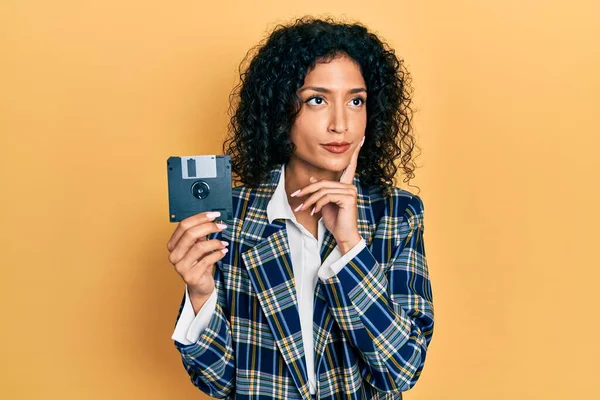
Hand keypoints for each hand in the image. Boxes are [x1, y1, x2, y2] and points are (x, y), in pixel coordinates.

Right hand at [166, 211, 228, 297]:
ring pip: (199, 247)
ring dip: (215, 243)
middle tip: (222, 226)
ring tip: (224, 243)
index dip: (200, 218)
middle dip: (209, 227)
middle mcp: (174, 255)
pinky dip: (218, 254)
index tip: (214, 215)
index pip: (183, 225)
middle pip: (190, 234)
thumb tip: (211, 219)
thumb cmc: (199, 263)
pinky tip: (223, 252)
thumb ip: (201, 234)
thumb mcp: (198, 246)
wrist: (200, 286)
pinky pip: (207, 261)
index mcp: (173, 245)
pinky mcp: (190, 277)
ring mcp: (180, 267)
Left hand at [292, 136, 364, 253]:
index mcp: (346, 185)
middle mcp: (350, 186)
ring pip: (323, 190)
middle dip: (307, 190)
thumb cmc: (335, 221)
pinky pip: (327, 196)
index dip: (355, 152)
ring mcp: (350, 191)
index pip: (350, 166)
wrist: (343, 236)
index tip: (361, 138)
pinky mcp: (348, 198)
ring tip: (302, 208)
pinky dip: (317, 204)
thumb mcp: (324, 204)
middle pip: (323, 183)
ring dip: (309, 200)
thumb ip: (321, 191)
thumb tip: (312, 177)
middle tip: (295, 196)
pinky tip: (315, 212)